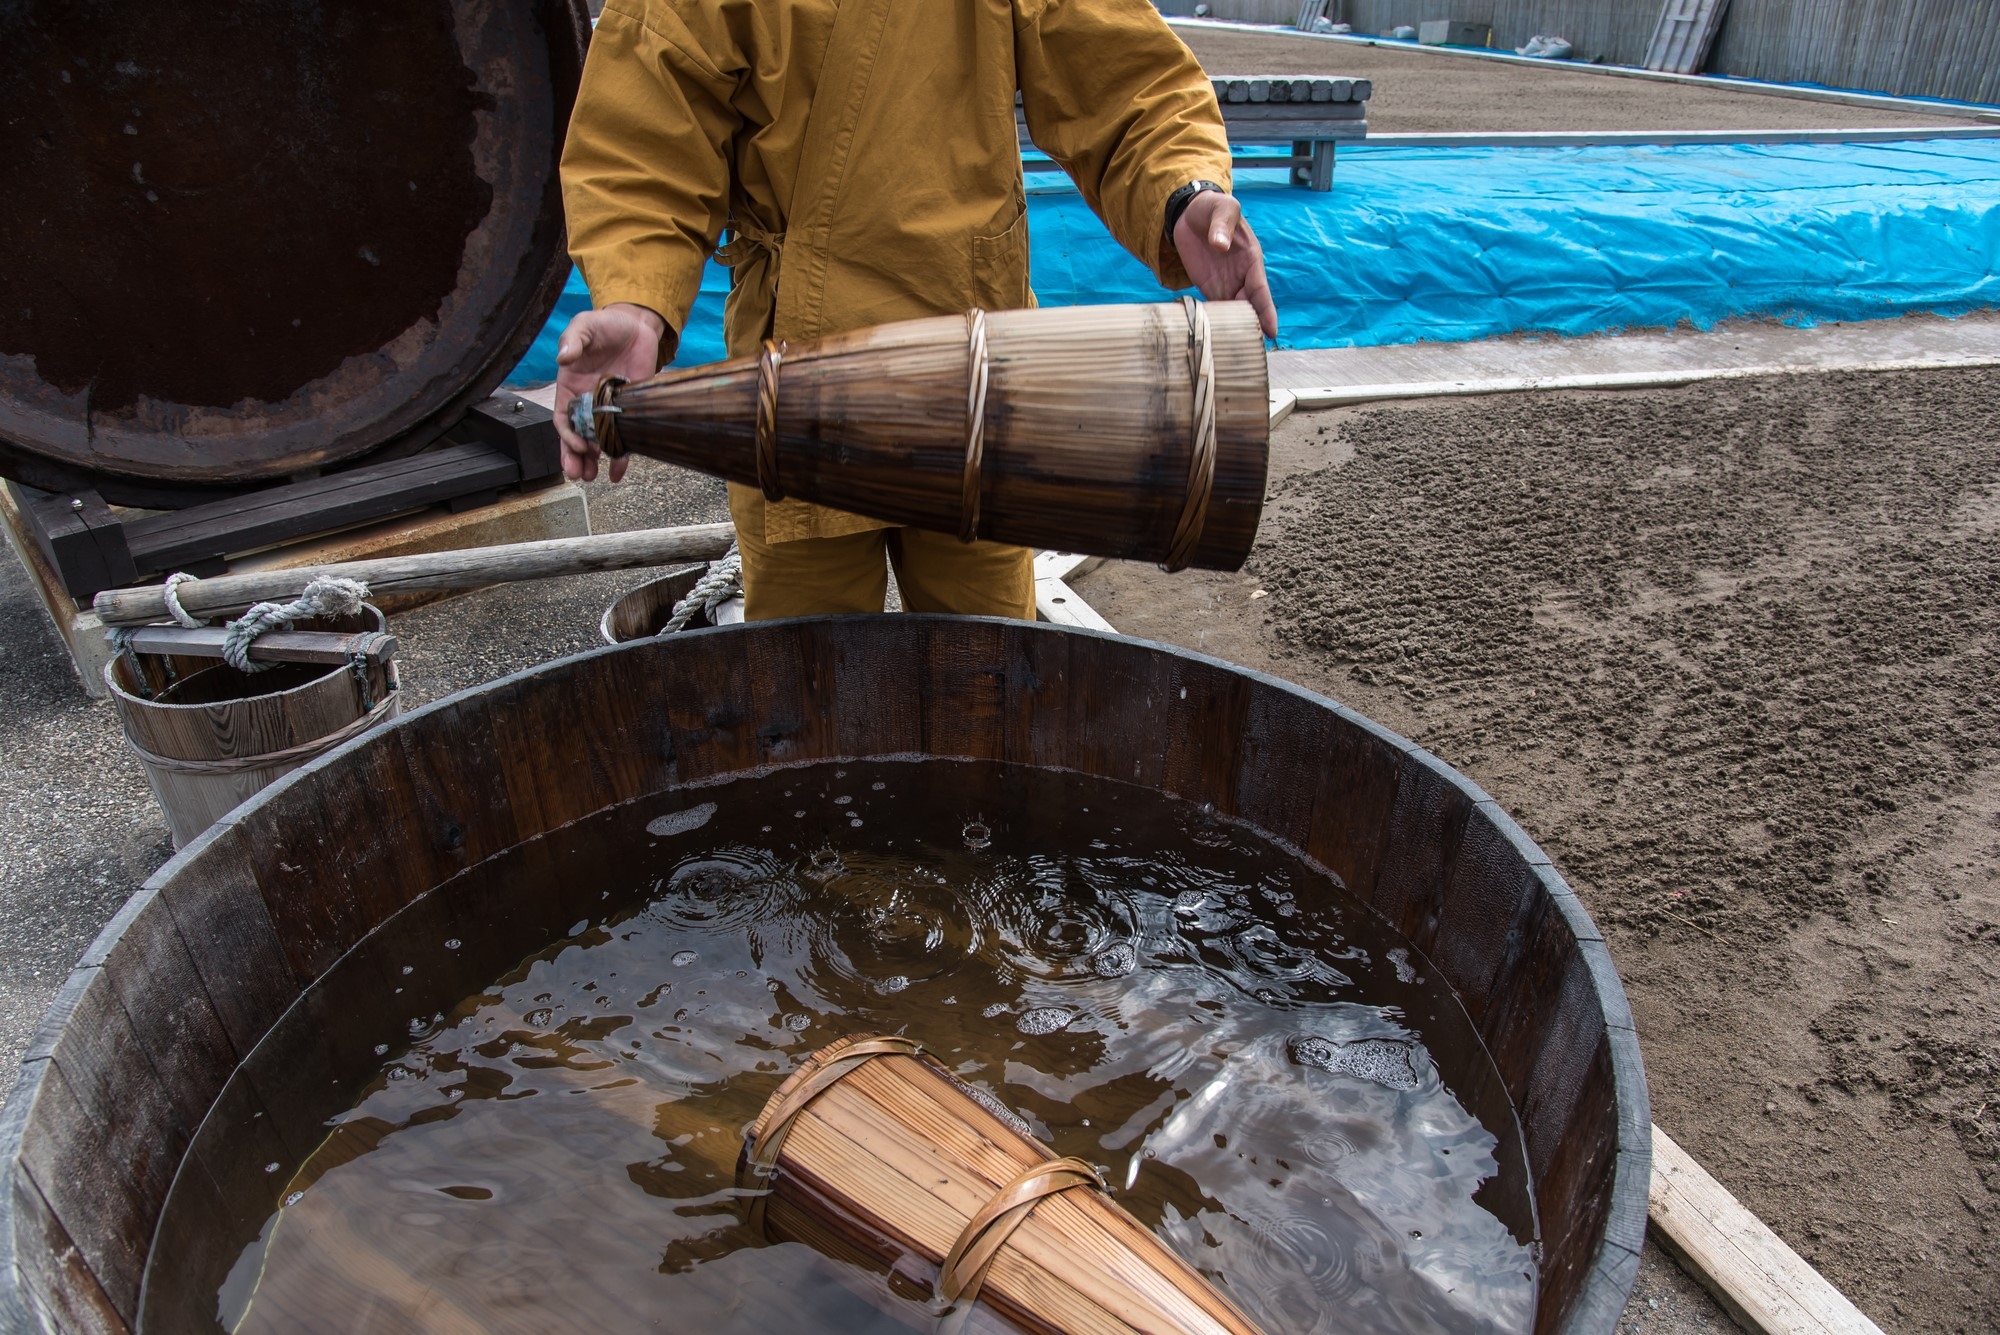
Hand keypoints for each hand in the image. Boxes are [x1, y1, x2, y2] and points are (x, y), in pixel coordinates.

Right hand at [551, 303, 668, 482]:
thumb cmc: (604, 324)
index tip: (577, 445)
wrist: (636, 324)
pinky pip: (623, 437)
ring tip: (592, 476)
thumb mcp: (584, 325)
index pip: (562, 418)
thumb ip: (573, 340)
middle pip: (576, 437)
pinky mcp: (628, 409)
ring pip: (596, 442)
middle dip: (574, 457)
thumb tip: (564, 357)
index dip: (566, 435)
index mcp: (570, 387)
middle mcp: (586, 402)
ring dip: (592, 461)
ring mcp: (607, 409)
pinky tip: (618, 471)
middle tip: (579, 474)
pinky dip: (620, 456)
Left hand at [1173, 192, 1277, 338]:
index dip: (1266, 311)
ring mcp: (1225, 284)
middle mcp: (1241, 277)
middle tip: (1250, 349)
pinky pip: (1215, 308)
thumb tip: (1221, 244)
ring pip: (1233, 312)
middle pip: (1249, 307)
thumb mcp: (1223, 208)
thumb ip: (1222, 225)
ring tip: (1233, 350)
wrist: (1189, 213)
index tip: (1272, 331)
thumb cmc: (1213, 208)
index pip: (1261, 290)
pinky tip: (1213, 337)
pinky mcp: (1208, 287)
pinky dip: (1215, 321)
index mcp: (1251, 260)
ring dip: (1234, 328)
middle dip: (1252, 327)